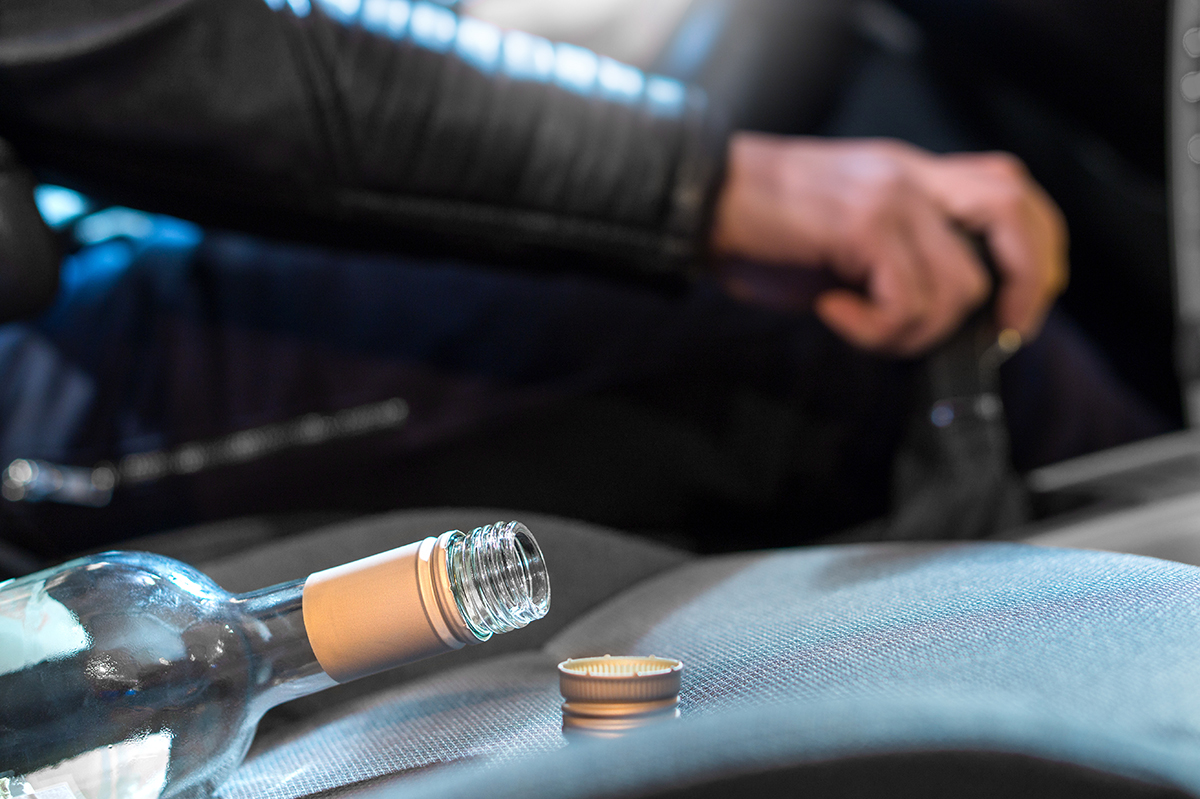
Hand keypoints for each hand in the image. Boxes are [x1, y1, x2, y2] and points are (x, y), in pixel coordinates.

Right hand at [709, 133, 1067, 355]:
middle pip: (1013, 213)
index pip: (1007, 188)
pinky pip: (905, 302)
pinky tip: (834, 312)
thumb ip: (895, 260)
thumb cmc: (758, 229)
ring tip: (862, 326)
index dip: (1033, 250)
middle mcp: (909, 176)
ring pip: (958, 286)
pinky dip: (875, 329)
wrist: (700, 204)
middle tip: (999, 334)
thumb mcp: (842, 237)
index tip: (1016, 309)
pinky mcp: (863, 225)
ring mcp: (890, 197)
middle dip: (1025, 285)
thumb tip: (934, 320)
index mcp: (909, 174)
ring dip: (914, 331)